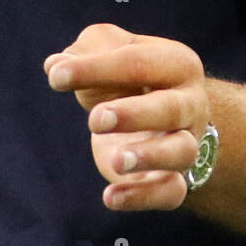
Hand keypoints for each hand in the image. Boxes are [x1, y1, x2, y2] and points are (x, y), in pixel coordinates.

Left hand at [44, 23, 209, 211]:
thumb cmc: (127, 75)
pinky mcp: (175, 178)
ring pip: (181, 152)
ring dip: (149, 157)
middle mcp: (190, 103)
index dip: (96, 68)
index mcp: (176, 62)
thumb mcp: (109, 48)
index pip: (138, 62)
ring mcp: (187, 142)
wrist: (156, 113)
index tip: (56, 77)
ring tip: (116, 161)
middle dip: (133, 114)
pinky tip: (110, 197)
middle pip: (169, 109)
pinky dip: (143, 197)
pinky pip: (171, 193)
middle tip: (95, 119)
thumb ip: (85, 50)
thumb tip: (55, 66)